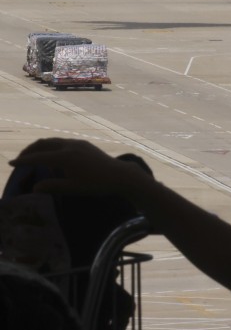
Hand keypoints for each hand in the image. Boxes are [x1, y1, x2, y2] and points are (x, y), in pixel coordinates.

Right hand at [10, 138, 150, 197]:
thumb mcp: (73, 188)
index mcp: (65, 156)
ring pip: (53, 141)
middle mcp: (70, 146)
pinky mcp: (84, 144)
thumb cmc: (97, 183)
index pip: (39, 157)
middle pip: (44, 144)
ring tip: (32, 156)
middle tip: (19, 159)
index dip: (23, 160)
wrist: (120, 174)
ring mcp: (78, 143)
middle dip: (29, 150)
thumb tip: (34, 187)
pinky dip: (51, 146)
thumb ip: (53, 186)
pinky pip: (62, 142)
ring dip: (40, 147)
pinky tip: (50, 156)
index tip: (10, 163)